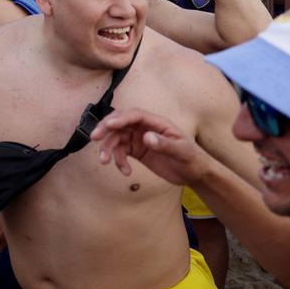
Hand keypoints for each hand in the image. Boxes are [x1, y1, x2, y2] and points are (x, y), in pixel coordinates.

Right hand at [90, 108, 210, 185]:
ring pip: (117, 138)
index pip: (135, 115)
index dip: (120, 118)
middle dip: (106, 129)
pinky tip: (125, 172)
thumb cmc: (193, 159)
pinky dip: (119, 161)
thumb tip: (146, 137)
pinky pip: (121, 152)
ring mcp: (139, 139)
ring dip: (108, 148)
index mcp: (157, 123)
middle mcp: (145, 128)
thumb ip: (164, 144)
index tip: (108, 125)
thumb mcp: (182, 152)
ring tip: (104, 162)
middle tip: (94, 138)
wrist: (195, 173)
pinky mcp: (137, 151)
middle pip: (120, 123)